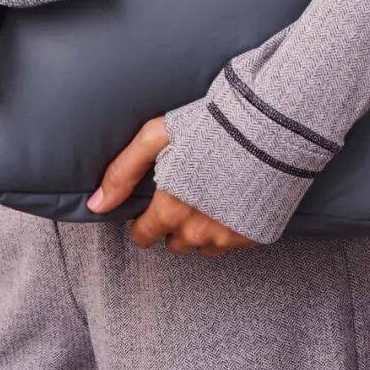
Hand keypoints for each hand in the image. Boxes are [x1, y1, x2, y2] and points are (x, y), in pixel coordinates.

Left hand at [86, 115, 258, 255]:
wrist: (273, 124)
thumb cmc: (212, 123)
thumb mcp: (158, 136)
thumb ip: (123, 171)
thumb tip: (95, 205)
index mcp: (171, 208)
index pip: (143, 236)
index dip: (142, 222)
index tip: (150, 207)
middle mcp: (199, 231)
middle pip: (173, 244)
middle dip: (172, 223)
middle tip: (183, 192)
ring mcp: (230, 237)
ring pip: (202, 246)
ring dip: (200, 228)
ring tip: (208, 193)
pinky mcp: (256, 236)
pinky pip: (232, 243)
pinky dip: (228, 226)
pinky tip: (232, 197)